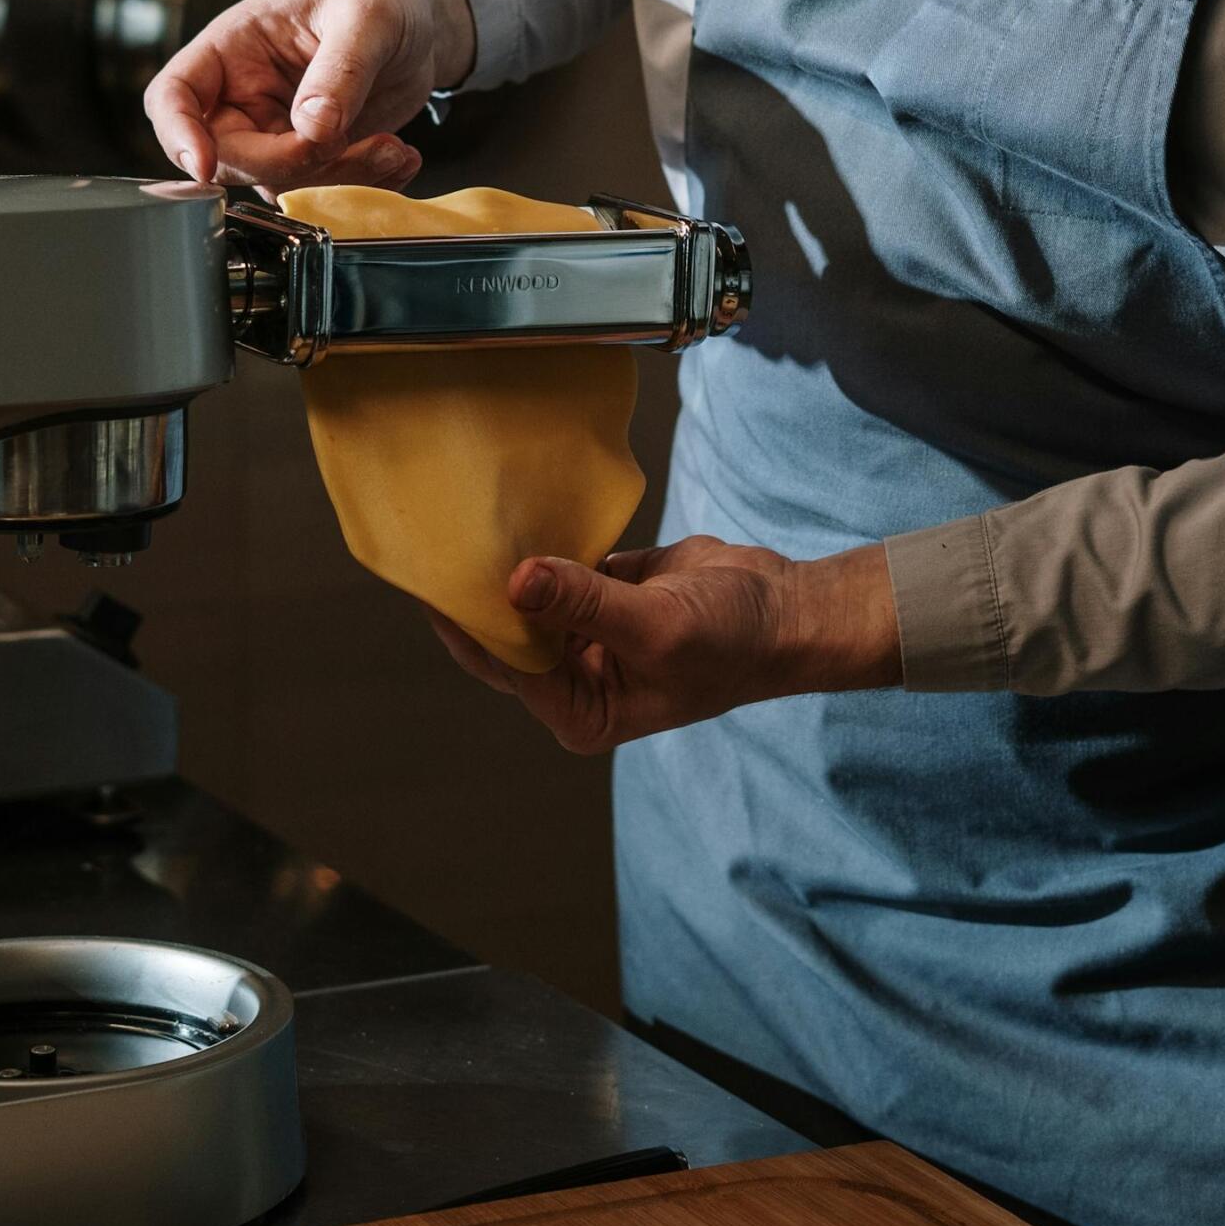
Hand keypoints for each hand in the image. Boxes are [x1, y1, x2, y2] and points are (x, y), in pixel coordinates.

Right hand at [143, 0, 475, 192]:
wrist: (424, 17)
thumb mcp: (366, 15)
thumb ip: (339, 70)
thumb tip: (313, 129)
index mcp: (234, 47)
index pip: (174, 95)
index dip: (178, 133)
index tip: (204, 163)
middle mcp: (244, 94)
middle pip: (228, 156)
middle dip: (289, 161)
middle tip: (351, 142)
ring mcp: (278, 130)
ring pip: (278, 182)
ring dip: (336, 177)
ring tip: (391, 149)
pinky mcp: (314, 155)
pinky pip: (320, 189)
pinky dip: (362, 184)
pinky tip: (398, 158)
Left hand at [428, 533, 901, 752]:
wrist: (786, 609)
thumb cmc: (732, 639)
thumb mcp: (655, 625)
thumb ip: (584, 603)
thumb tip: (515, 581)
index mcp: (584, 712)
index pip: (511, 667)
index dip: (474, 624)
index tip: (438, 581)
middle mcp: (579, 680)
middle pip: (511, 636)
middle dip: (481, 597)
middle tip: (440, 545)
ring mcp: (589, 637)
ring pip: (532, 599)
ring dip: (510, 567)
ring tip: (467, 522)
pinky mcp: (604, 595)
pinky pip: (560, 569)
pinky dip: (544, 546)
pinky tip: (515, 513)